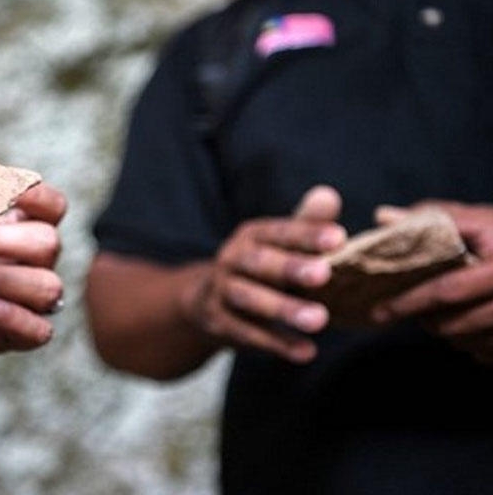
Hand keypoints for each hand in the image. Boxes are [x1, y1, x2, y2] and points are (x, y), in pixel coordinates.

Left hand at [0, 183, 66, 369]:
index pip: (52, 206)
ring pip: (48, 286)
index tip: (10, 195)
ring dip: (2, 278)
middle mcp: (30, 260)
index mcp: (17, 224)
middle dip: (2, 240)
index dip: (39, 198)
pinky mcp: (14, 334)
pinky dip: (16, 317)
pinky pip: (39, 330)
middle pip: (48, 243)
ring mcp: (25, 299)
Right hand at [180, 185, 345, 362]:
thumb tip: (329, 195)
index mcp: (252, 235)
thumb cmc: (260, 268)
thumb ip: (305, 224)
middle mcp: (232, 258)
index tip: (340, 237)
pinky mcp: (218, 321)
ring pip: (250, 298)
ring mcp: (221, 290)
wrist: (206, 301)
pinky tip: (306, 352)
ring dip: (284, 309)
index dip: (308, 233)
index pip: (280, 231)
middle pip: (259, 262)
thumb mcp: (280, 245)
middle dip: (290, 267)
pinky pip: (246, 333)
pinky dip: (276, 343)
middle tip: (324, 274)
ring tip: (320, 319)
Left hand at [372, 202, 492, 363]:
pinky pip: (489, 355)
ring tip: (436, 318)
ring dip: (447, 334)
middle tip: (403, 313)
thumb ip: (434, 217)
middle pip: (453, 323)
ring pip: (470, 343)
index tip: (378, 312)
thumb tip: (383, 217)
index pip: (445, 292)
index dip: (408, 303)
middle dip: (424, 320)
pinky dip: (474, 347)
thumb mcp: (482, 219)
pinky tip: (469, 330)